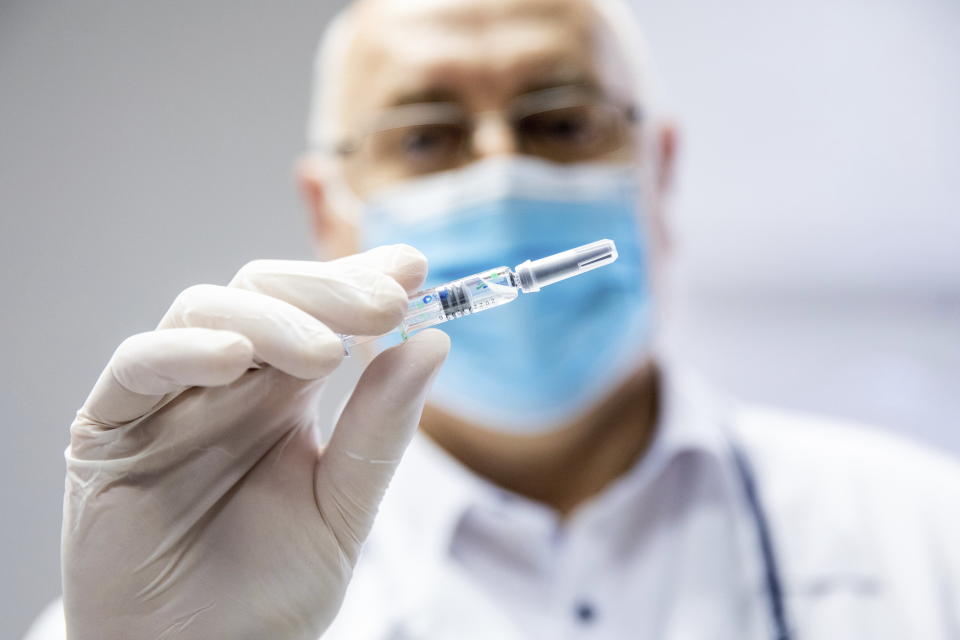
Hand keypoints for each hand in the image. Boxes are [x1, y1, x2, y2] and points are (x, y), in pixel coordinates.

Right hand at [61, 245, 448, 638]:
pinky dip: (183, 352)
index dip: (362, 280)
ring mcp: (169, 398)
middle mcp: (228, 380)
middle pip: (267, 293)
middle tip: (386, 302)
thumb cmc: (267, 589)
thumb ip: (379, 430)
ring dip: (270, 318)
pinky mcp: (109, 428)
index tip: (414, 267)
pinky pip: (139, 367)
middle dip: (328, 289)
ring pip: (206, 311)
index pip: (321, 310)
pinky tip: (232, 361)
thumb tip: (432, 346)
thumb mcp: (343, 507)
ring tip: (325, 352)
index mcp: (284, 391)